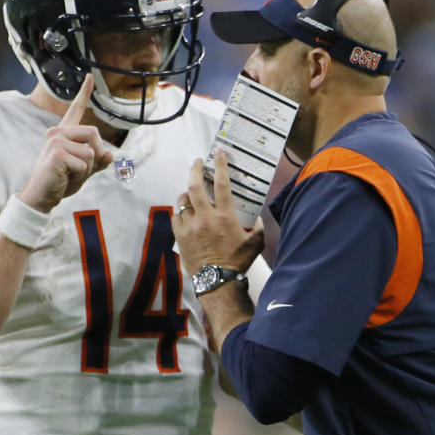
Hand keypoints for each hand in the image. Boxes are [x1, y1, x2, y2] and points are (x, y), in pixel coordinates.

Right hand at [18, 75, 113, 211]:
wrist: (41, 197)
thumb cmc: (60, 183)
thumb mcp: (82, 172)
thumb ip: (96, 162)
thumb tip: (110, 154)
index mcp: (63, 133)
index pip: (75, 109)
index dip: (84, 93)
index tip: (90, 76)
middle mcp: (58, 132)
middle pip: (94, 134)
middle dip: (96, 154)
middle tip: (80, 169)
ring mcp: (55, 141)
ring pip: (91, 152)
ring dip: (87, 169)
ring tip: (69, 174)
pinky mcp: (56, 153)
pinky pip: (84, 164)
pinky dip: (80, 175)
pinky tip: (64, 177)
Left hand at [171, 149, 264, 275]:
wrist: (217, 281)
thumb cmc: (238, 262)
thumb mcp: (255, 242)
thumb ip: (258, 226)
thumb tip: (258, 216)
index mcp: (224, 216)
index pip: (222, 184)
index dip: (220, 165)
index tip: (218, 152)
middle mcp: (205, 217)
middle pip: (194, 186)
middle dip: (195, 170)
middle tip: (198, 162)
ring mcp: (190, 226)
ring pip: (183, 201)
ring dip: (187, 193)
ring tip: (191, 192)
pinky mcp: (180, 236)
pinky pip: (176, 217)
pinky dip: (180, 212)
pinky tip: (185, 213)